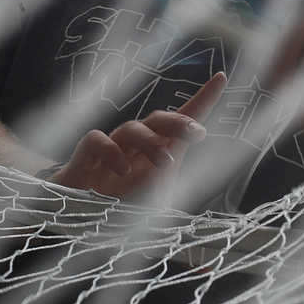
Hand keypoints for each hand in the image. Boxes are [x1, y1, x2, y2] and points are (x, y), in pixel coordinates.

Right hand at [51, 72, 226, 201]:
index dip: (201, 99)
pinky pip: (97, 141)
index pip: (181, 121)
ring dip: (151, 143)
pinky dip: (111, 152)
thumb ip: (168, 181)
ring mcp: (111, 149)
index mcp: (158, 153)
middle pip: (158, 120)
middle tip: (196, 132)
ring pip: (132, 128)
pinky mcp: (86, 157)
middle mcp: (136, 146)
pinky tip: (123, 170)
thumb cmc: (121, 209)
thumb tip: (175, 160)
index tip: (221, 79)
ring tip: (164, 163)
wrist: (82, 224)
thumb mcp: (154, 199)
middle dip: (178, 122)